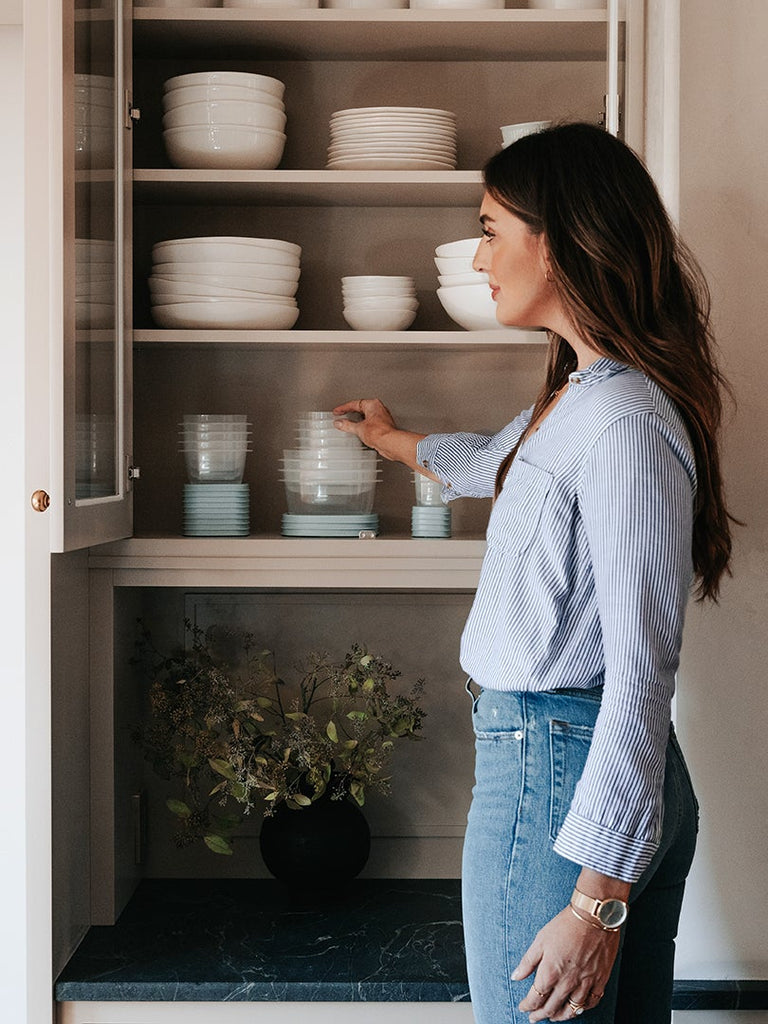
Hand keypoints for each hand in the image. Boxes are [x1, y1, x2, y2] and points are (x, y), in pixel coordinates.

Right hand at [332, 399, 397, 453]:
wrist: (390, 443)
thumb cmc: (380, 433)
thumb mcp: (358, 428)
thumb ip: (347, 425)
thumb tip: (339, 423)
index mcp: (373, 404)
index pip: (354, 404)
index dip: (344, 408)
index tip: (337, 411)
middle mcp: (379, 409)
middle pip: (361, 409)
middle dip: (351, 414)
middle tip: (342, 417)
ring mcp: (382, 418)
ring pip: (366, 417)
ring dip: (357, 421)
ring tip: (349, 425)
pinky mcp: (383, 427)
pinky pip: (370, 425)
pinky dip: (363, 427)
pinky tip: (360, 432)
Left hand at [513, 907, 618, 1021]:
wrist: (593, 917)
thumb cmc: (565, 925)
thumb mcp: (540, 940)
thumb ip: (527, 962)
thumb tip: (515, 977)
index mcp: (550, 972)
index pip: (536, 998)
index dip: (528, 1005)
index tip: (523, 1007)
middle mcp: (568, 982)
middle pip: (552, 1007)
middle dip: (540, 1015)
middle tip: (535, 1018)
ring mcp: (585, 983)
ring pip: (571, 1009)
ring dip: (560, 1016)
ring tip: (553, 1017)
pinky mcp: (600, 980)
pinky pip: (591, 1002)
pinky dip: (583, 1008)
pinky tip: (578, 1008)